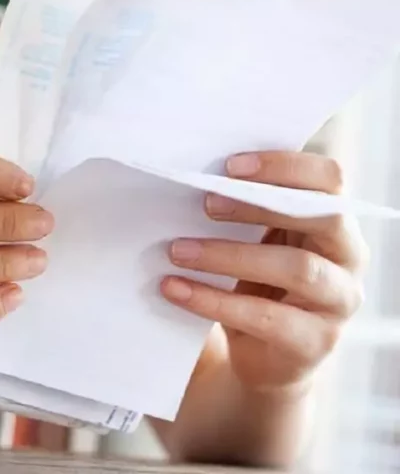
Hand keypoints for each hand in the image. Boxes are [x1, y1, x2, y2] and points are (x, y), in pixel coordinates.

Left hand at [161, 151, 367, 393]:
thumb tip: (193, 178)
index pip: (329, 180)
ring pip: (297, 269)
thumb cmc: (257, 283)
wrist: (261, 357)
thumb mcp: (256, 241)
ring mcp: (338, 302)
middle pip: (321, 218)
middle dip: (258, 205)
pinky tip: (174, 289)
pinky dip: (213, 301)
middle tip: (204, 203)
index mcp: (335, 220)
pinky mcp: (314, 342)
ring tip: (177, 250)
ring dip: (229, 256)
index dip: (285, 166)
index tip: (230, 166)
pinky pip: (266, 318)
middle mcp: (349, 258)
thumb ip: (244, 210)